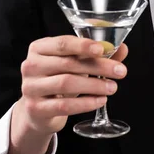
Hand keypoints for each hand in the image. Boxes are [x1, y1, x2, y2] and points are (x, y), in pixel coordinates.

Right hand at [8, 36, 127, 153]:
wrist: (39, 110)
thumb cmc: (59, 78)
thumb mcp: (75, 63)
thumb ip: (97, 54)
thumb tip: (122, 48)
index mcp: (40, 47)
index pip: (62, 43)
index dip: (83, 45)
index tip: (102, 49)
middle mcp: (31, 65)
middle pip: (68, 64)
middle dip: (98, 67)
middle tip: (120, 71)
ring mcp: (30, 87)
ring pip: (66, 83)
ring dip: (94, 85)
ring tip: (112, 87)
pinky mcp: (35, 108)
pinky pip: (64, 105)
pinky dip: (86, 103)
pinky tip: (100, 100)